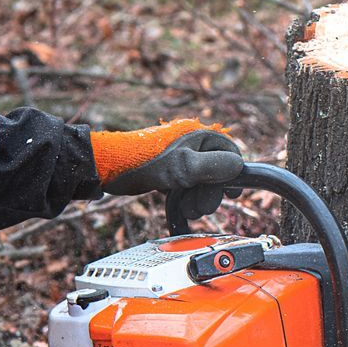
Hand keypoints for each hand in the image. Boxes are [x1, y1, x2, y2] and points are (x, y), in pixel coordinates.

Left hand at [92, 121, 243, 200]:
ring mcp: (179, 157)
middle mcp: (191, 143)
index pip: (229, 152)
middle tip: (201, 208)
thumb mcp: (183, 167)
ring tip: (188, 211)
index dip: (234, 174)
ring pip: (201, 180)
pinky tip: (180, 207)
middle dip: (212, 192)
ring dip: (198, 198)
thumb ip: (212, 166)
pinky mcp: (168, 170)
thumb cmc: (144, 162)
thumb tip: (238, 166)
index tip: (233, 194)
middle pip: (217, 170)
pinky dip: (186, 196)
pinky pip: (187, 184)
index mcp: (198, 135)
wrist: (108, 167)